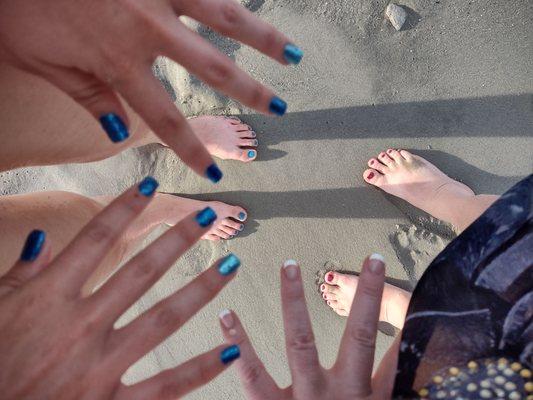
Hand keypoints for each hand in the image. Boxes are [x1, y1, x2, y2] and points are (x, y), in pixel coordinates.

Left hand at [0, 0, 300, 180]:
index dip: (192, 148)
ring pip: (224, 16)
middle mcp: (148, 28)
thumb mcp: (41, 60)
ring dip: (263, 38)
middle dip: (250, 91)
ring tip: (293, 54)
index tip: (214, 172)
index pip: (166, 117)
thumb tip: (119, 133)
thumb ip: (86, 95)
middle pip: (213, 67)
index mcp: (119, 59)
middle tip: (279, 109)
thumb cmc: (16, 5)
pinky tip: (255, 8)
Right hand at [0, 177, 242, 399]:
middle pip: (142, 271)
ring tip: (232, 266)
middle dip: (178, 240)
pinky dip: (200, 369)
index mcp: (48, 298)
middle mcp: (81, 326)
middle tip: (208, 216)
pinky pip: (165, 386)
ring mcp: (100, 367)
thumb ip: (17, 276)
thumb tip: (41, 237)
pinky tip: (230, 351)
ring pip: (164, 319)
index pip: (95, 239)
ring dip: (202, 290)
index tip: (150, 184)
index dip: (125, 207)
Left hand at [219, 257, 396, 399]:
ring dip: (297, 303)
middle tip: (368, 259)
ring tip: (291, 265)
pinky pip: (252, 377)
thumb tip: (402, 347)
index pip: (386, 345)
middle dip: (365, 299)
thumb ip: (385, 380)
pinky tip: (227, 315)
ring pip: (302, 344)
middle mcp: (338, 396)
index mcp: (365, 399)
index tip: (378, 263)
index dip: (385, 304)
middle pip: (358, 339)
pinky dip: (240, 346)